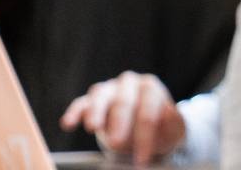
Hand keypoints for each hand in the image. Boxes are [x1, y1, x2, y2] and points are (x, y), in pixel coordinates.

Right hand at [60, 71, 185, 165]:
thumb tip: (167, 116)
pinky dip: (75, 113)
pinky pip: (81, 103)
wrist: (146, 127)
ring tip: (93, 127)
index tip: (143, 157)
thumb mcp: (172, 128)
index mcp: (150, 87)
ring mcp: (109, 89)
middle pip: (124, 100)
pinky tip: (68, 124)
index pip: (148, 109)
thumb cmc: (160, 128)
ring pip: (100, 96)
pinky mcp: (91, 99)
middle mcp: (129, 83)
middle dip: (120, 123)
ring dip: (95, 111)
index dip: (145, 134)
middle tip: (118, 143)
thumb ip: (172, 122)